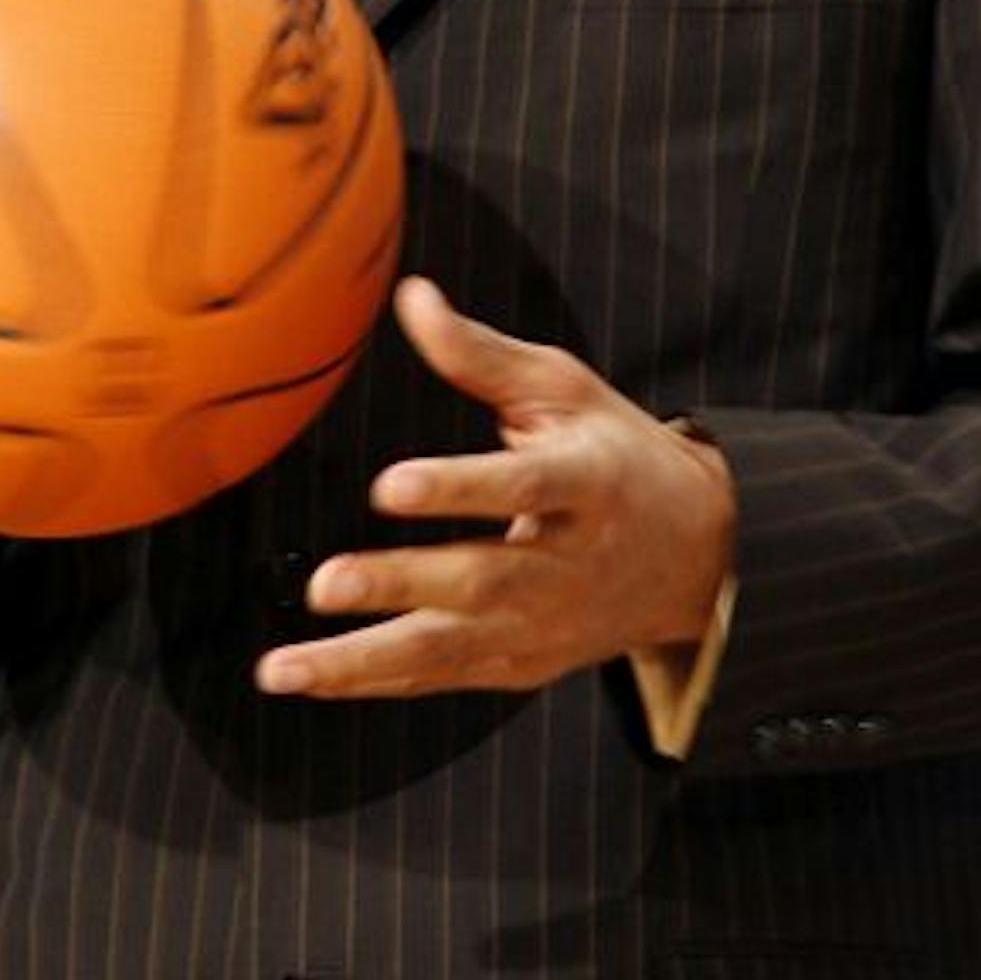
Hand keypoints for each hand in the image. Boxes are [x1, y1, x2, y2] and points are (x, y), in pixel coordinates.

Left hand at [255, 278, 734, 701]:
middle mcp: (566, 563)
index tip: (389, 485)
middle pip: (478, 579)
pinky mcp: (521, 664)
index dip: (457, 487)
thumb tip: (412, 298)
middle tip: (324, 583)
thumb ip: (481, 354)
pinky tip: (311, 678)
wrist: (696, 555)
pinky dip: (376, 682)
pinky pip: (441, 677)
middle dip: (398, 584)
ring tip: (284, 667)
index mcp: (586, 482)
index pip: (520, 485)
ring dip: (360, 662)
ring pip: (447, 649)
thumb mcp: (565, 389)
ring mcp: (543, 624)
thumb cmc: (615, 455)